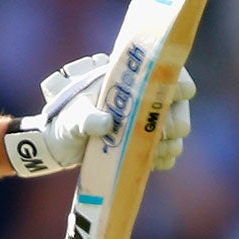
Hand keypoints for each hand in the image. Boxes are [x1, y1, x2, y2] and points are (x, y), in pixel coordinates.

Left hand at [2, 55, 196, 175]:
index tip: (179, 95)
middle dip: (176, 120)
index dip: (178, 83)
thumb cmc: (65, 122)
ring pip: (176, 131)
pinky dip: (163, 158)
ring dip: (170, 143)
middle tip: (166, 133)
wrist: (59, 146)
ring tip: (157, 152)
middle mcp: (143, 100)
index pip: (167, 74)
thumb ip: (86, 118)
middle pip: (179, 107)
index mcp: (130, 82)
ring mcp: (145, 124)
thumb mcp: (72, 118)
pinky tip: (155, 164)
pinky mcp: (143, 145)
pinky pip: (166, 152)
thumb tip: (105, 123)